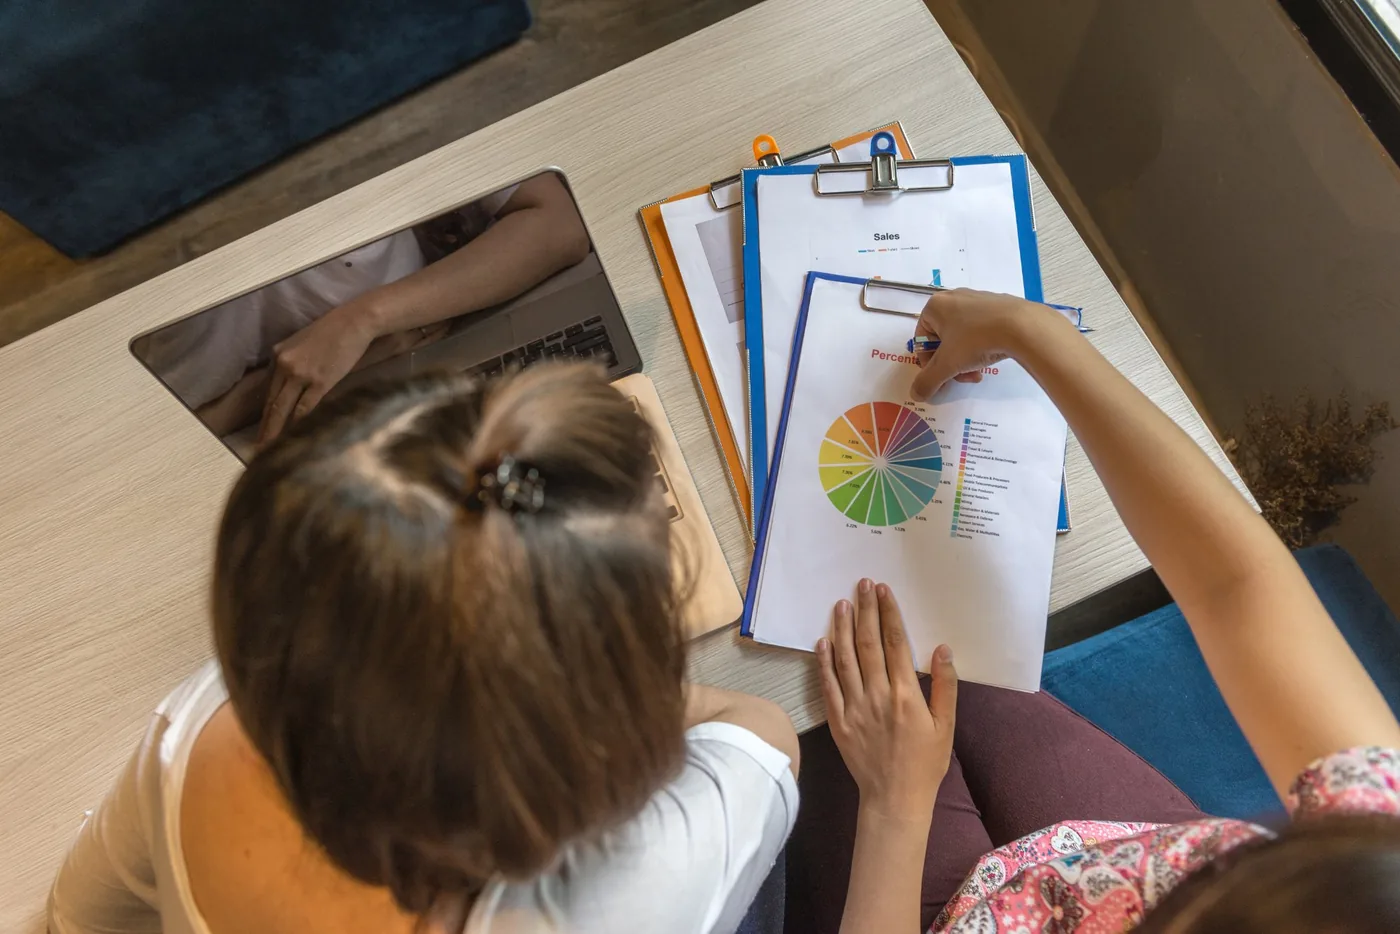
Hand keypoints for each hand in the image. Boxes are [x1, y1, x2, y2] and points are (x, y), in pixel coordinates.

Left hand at [258, 305, 376, 444]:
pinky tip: (294, 436)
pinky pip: (305, 407)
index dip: (264, 414)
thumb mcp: (303, 343)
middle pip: (271, 403)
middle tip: (259, 449)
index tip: (261, 430)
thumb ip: (293, 362)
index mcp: (278, 355)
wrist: (354, 322)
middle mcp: (284, 365)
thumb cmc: (334, 331)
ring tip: (270, 449)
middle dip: (265, 428)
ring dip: (276, 431)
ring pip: (283, 409)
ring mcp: (301, 374)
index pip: (268, 391)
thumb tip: (292, 385)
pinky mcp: (320, 381)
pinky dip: (298, 423)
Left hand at [818, 579, 957, 821]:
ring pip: (846, 659)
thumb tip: (943, 649)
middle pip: (869, 644)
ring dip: (843, 629)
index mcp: (906, 695)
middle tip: (862, 585)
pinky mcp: (838, 720)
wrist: (894, 798)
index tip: (884, 591)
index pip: (895, 644)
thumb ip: (945, 686)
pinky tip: (823, 641)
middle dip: (866, 611)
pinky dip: (824, 662)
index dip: (889, 614)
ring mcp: (854, 708)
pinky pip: (828, 686)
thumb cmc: (924, 763)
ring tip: (841, 604)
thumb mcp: (945, 726)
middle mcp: (878, 696)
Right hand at [911, 288, 1060, 399]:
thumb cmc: (976, 340)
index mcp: (935, 306)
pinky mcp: (997, 304)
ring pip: (962, 336)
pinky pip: (981, 328)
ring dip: (966, 358)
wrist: (1022, 326)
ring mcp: (977, 299)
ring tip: (979, 370)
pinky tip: (993, 354)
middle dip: (951, 363)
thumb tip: (916, 394)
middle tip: (964, 376)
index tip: (944, 378)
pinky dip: (982, 345)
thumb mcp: (947, 365)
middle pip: (943, 340)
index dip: (930, 365)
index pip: (922, 341)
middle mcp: (953, 297)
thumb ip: (928, 381)